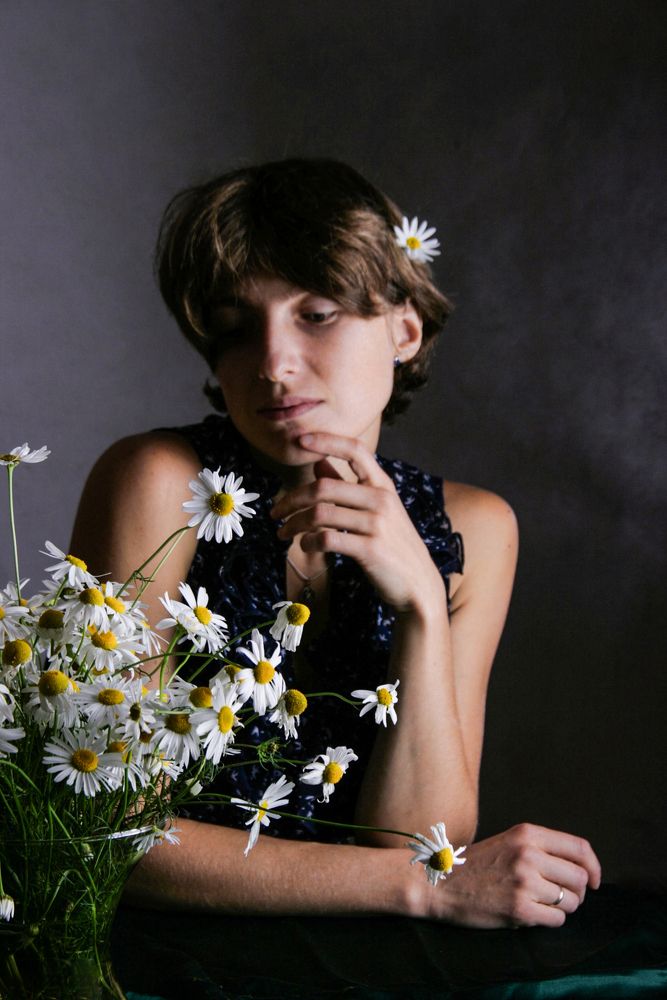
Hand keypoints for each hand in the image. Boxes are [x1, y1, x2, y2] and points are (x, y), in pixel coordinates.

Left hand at [270, 432, 445, 612]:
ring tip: (283, 533)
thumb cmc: (392, 544)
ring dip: (294, 524)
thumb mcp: (376, 509)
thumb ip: (347, 485)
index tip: (300, 440)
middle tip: (275, 512)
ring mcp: (377, 524)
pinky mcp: (370, 550)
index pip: (355, 450)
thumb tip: (319, 463)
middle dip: (291, 499)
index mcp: (383, 485)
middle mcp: (381, 500)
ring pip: (320, 514)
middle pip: (323, 488)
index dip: (326, 440)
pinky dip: (309, 542)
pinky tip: (306, 545)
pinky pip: (328, 539)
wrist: (418, 584)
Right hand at [422, 823, 601, 928]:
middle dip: (577, 892)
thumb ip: (540, 848)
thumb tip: (580, 868)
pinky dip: (549, 920)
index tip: (594, 880)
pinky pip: (556, 920)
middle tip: (562, 896)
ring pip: (571, 901)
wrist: (440, 882)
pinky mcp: (520, 909)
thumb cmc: (476, 865)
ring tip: (540, 904)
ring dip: (562, 907)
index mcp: (527, 834)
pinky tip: (531, 914)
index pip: (579, 848)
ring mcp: (525, 882)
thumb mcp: (508, 841)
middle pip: (580, 878)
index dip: (594, 867)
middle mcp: (529, 855)